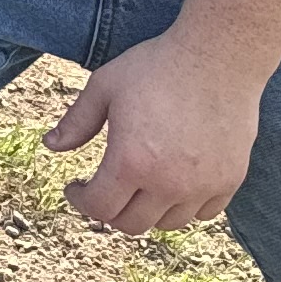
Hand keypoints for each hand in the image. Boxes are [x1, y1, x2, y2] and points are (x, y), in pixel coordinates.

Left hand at [44, 29, 264, 234]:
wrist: (218, 57)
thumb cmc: (157, 67)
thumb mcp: (104, 87)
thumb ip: (76, 121)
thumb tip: (51, 147)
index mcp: (131, 162)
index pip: (100, 208)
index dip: (80, 201)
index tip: (76, 187)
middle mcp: (168, 184)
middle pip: (132, 224)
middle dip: (109, 210)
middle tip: (103, 190)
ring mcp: (203, 186)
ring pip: (168, 224)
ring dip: (146, 211)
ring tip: (137, 187)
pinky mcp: (230, 181)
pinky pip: (203, 214)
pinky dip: (184, 207)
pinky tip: (173, 184)